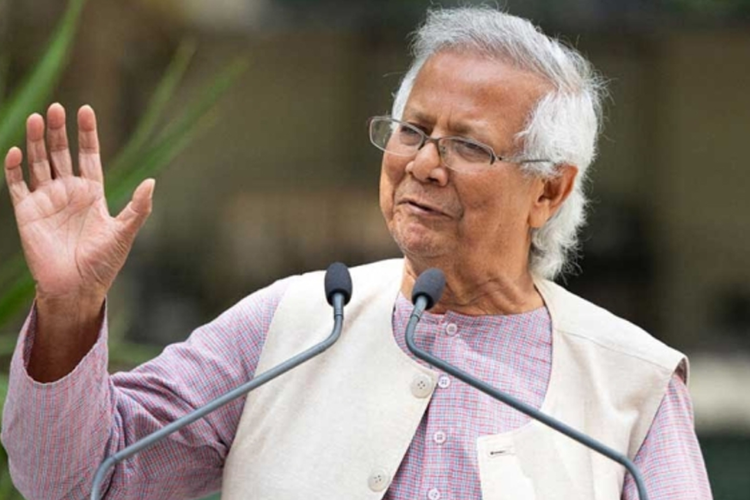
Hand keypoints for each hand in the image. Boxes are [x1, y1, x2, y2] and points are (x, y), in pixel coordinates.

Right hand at [4, 103, 153, 306]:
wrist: (77, 287)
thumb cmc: (103, 263)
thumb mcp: (125, 232)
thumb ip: (138, 207)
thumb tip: (152, 181)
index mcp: (92, 193)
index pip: (88, 155)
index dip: (87, 134)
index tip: (86, 110)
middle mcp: (68, 192)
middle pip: (61, 153)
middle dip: (59, 132)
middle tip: (57, 108)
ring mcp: (47, 200)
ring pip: (39, 163)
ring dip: (37, 141)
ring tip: (39, 119)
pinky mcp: (27, 213)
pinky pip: (18, 185)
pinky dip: (15, 168)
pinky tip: (18, 150)